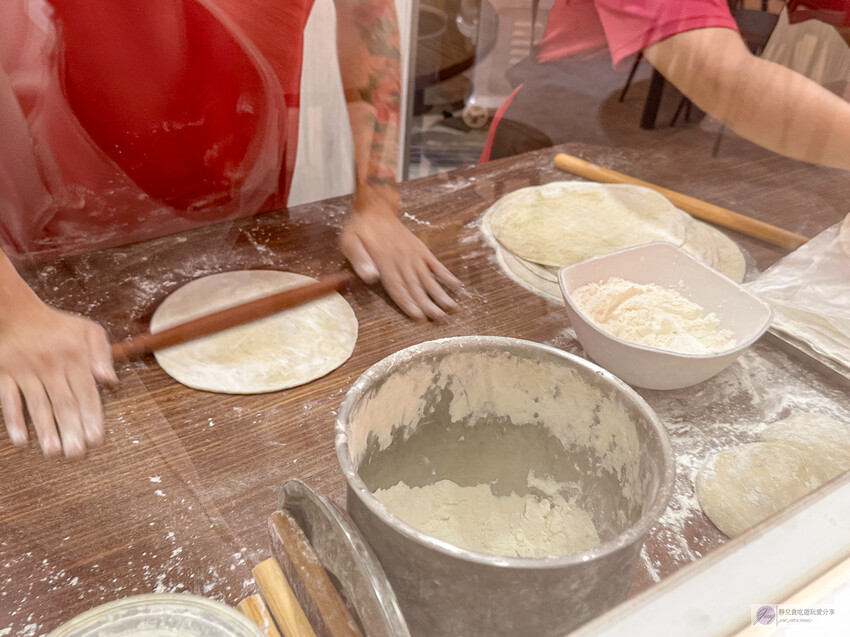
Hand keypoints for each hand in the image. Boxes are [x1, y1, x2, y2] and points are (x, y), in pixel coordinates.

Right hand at [0, 300, 116, 457]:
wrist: (16, 311)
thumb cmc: (57, 324)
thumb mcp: (88, 330)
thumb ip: (102, 353)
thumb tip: (110, 380)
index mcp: (75, 358)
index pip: (86, 393)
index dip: (91, 417)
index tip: (96, 439)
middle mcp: (52, 366)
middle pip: (63, 403)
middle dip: (71, 430)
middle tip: (76, 453)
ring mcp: (26, 371)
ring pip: (38, 404)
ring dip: (45, 429)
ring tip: (53, 452)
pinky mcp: (5, 373)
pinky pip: (8, 399)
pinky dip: (14, 420)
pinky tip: (21, 440)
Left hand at [340, 198, 461, 319]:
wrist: (376, 208)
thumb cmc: (360, 228)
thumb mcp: (350, 242)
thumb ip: (359, 260)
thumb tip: (371, 277)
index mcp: (385, 261)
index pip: (397, 286)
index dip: (408, 302)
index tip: (419, 317)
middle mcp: (402, 259)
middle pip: (416, 286)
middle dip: (428, 304)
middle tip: (440, 319)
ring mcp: (414, 255)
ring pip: (428, 278)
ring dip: (441, 293)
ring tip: (452, 308)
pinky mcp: (421, 249)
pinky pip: (435, 264)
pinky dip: (446, 275)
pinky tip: (457, 285)